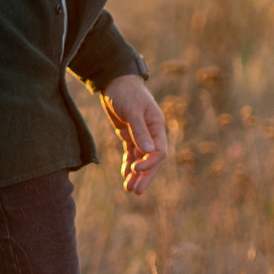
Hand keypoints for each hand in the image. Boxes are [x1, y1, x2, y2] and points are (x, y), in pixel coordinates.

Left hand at [101, 74, 167, 195]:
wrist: (114, 81)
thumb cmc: (126, 92)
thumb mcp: (132, 110)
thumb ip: (139, 130)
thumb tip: (148, 151)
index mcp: (157, 126)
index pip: (159, 151)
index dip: (149, 163)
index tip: (135, 169)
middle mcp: (151, 132)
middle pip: (152, 160)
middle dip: (145, 176)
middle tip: (136, 192)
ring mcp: (140, 134)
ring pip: (141, 159)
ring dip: (136, 174)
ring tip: (129, 190)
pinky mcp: (129, 134)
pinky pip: (131, 153)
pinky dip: (128, 164)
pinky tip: (125, 175)